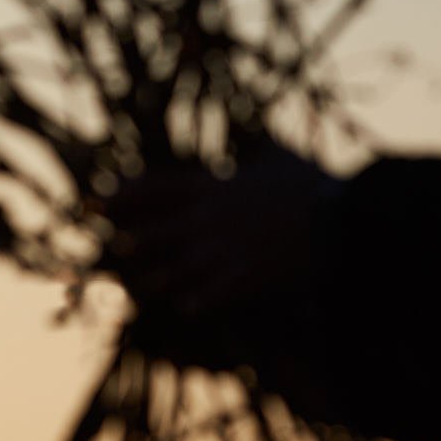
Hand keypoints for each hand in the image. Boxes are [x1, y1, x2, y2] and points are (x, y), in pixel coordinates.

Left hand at [100, 143, 342, 344]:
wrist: (340, 221)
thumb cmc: (314, 186)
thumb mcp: (285, 158)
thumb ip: (266, 146)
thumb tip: (265, 132)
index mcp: (217, 188)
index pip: (160, 189)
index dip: (126, 194)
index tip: (100, 199)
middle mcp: (212, 220)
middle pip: (160, 231)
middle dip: (135, 240)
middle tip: (114, 245)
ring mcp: (226, 251)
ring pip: (178, 267)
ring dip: (159, 277)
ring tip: (143, 286)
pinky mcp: (246, 277)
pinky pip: (212, 294)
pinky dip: (198, 301)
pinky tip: (185, 309)